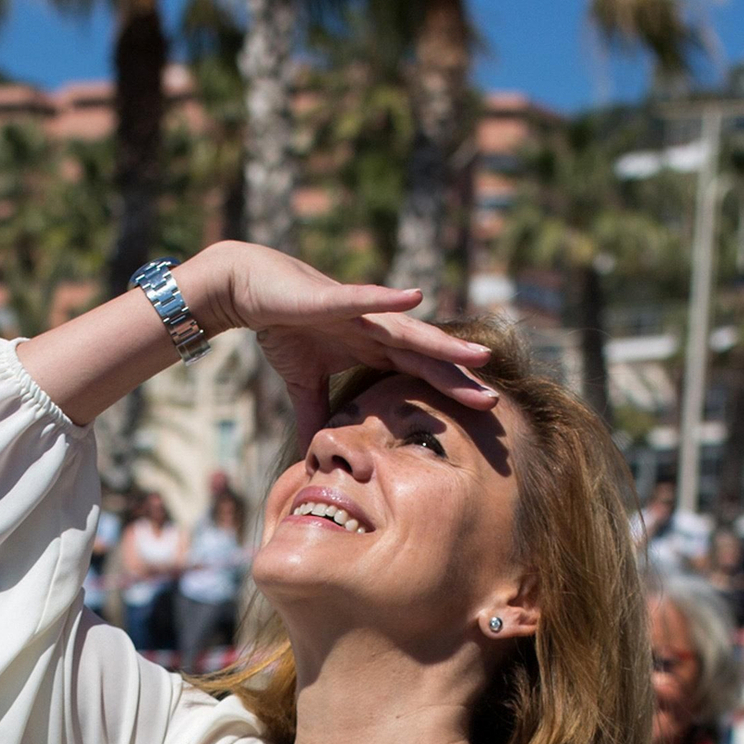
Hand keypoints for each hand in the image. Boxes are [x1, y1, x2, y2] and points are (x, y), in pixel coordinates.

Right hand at [209, 245, 497, 445]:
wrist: (248, 288)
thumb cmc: (282, 328)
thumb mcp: (303, 384)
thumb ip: (317, 415)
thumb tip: (315, 454)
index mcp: (374, 349)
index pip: (421, 376)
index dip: (451, 395)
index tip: (483, 418)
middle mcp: (376, 329)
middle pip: (426, 358)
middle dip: (460, 379)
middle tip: (494, 402)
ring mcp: (359, 312)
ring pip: (408, 331)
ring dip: (442, 345)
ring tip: (477, 357)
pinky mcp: (331, 297)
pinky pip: (363, 299)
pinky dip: (388, 299)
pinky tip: (416, 296)